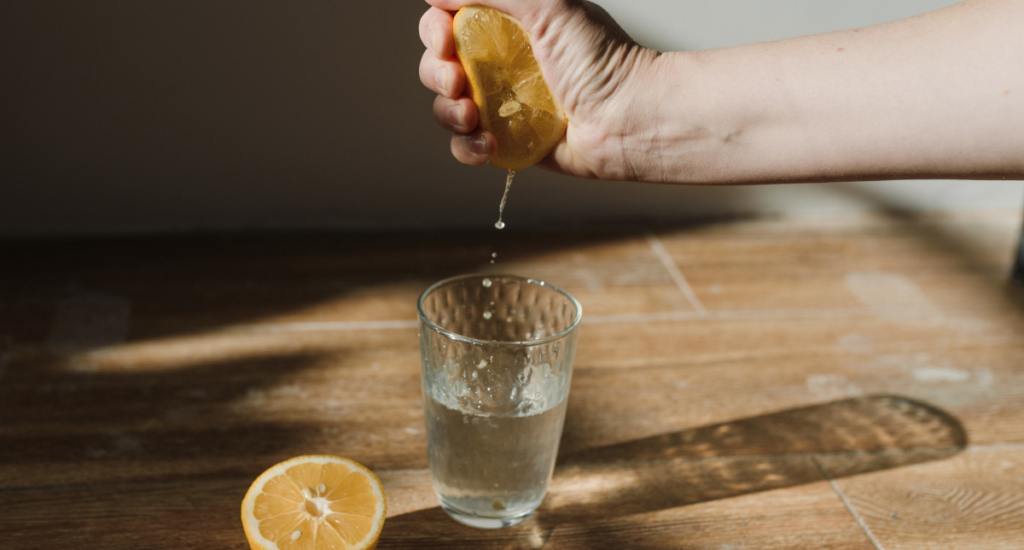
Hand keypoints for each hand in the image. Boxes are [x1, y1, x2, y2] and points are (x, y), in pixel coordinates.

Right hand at [418, 0, 659, 179]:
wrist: (629, 120)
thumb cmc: (603, 61)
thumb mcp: (548, 5)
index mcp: (507, 26)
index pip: (447, 22)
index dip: (435, 31)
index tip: (445, 39)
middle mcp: (500, 64)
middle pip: (437, 65)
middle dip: (437, 73)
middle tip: (458, 82)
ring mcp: (502, 105)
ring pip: (446, 108)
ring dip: (448, 112)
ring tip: (472, 116)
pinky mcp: (509, 142)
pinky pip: (466, 146)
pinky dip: (468, 146)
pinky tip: (489, 143)